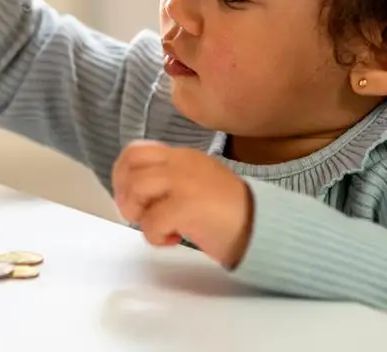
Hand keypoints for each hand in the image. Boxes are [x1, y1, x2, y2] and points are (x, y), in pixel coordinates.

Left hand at [112, 140, 253, 268]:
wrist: (266, 228)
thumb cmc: (230, 213)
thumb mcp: (197, 183)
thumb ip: (169, 180)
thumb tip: (134, 193)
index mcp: (182, 156)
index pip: (137, 150)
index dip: (122, 172)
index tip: (126, 195)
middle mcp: (181, 162)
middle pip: (131, 163)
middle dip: (123, 190)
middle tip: (135, 213)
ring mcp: (184, 182)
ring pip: (136, 187)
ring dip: (138, 213)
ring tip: (156, 227)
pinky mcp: (188, 206)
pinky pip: (152, 220)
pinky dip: (155, 236)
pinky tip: (173, 239)